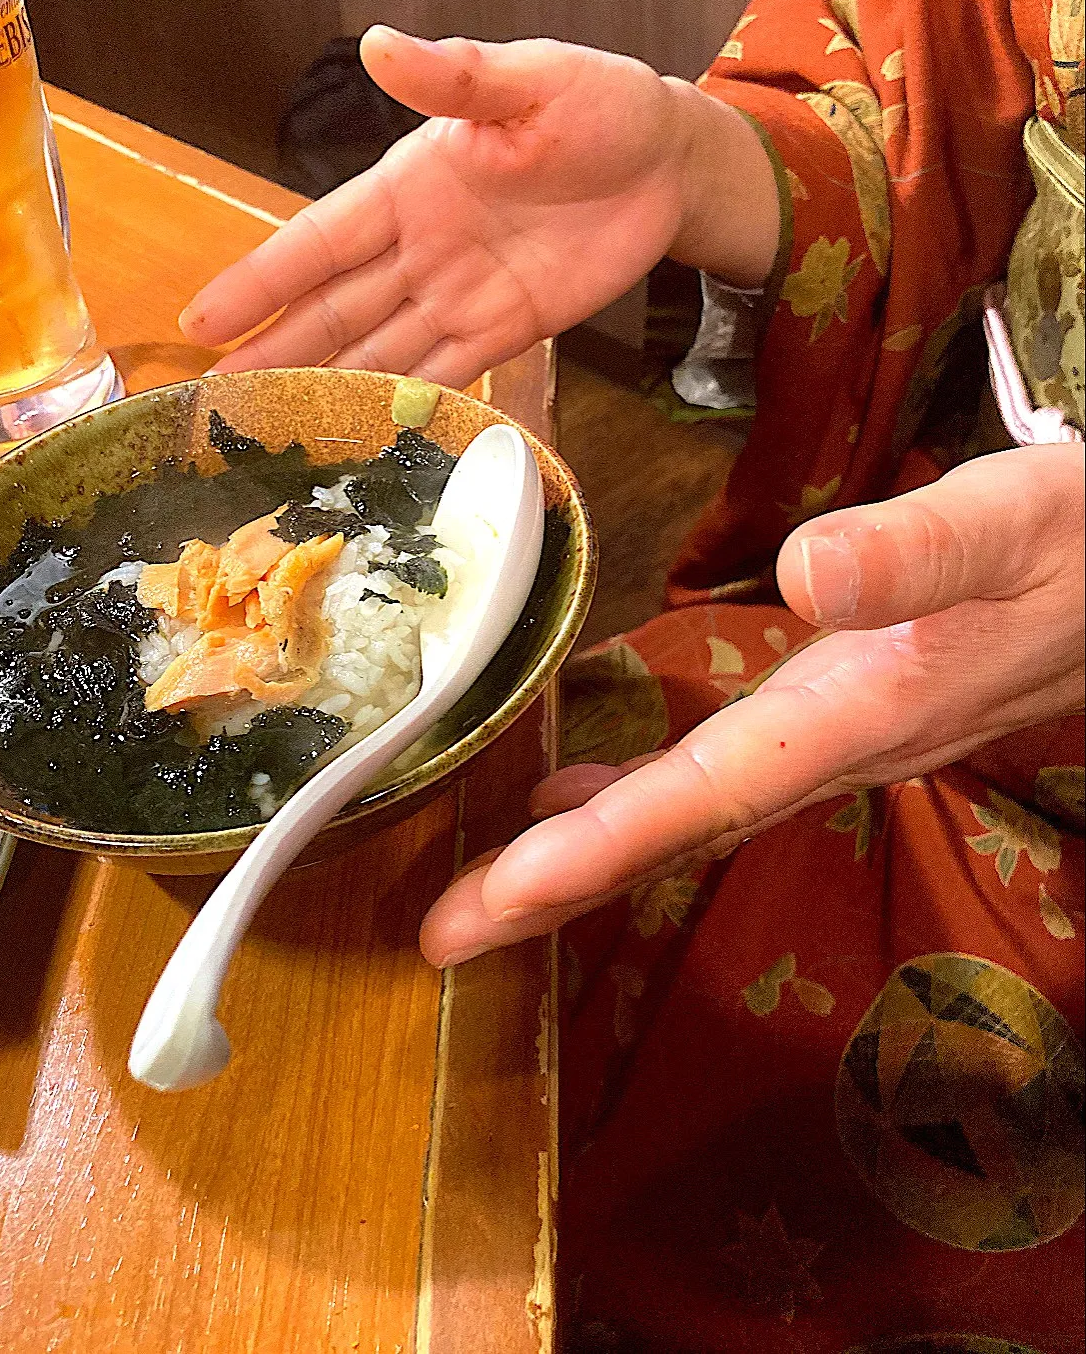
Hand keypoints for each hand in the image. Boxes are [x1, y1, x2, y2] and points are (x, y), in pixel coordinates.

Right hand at [180, 28, 778, 385]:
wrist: (672, 159)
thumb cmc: (596, 103)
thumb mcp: (528, 81)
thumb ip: (456, 78)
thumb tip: (378, 45)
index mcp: (409, 185)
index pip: (319, 241)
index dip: (261, 280)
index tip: (202, 320)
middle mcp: (421, 248)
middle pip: (334, 310)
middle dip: (275, 353)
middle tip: (215, 402)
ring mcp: (461, 294)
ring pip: (380, 350)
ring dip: (329, 389)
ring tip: (270, 432)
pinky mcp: (509, 330)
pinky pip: (447, 374)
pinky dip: (408, 406)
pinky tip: (364, 438)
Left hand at [421, 443, 1085, 964]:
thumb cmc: (1084, 544)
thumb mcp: (1015, 524)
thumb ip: (918, 551)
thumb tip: (808, 573)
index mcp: (867, 709)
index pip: (712, 792)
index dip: (601, 845)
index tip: (499, 898)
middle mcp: (842, 746)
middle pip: (681, 830)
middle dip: (560, 885)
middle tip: (441, 938)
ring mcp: (839, 740)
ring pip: (692, 814)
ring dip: (584, 854)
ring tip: (484, 890)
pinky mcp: (838, 715)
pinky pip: (718, 779)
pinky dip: (638, 800)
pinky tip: (574, 794)